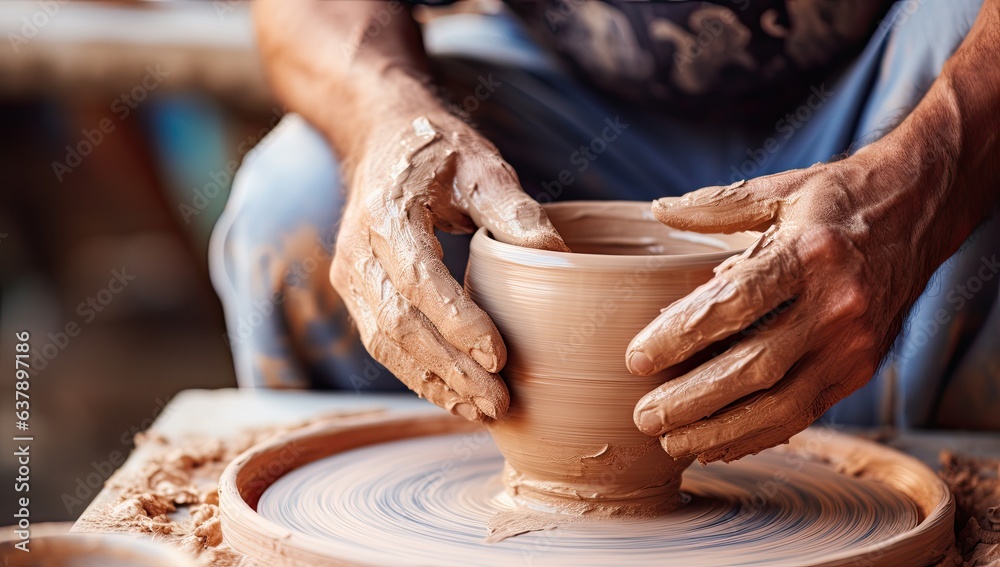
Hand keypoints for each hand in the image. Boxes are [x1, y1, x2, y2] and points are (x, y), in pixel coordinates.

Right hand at [331, 107, 567, 421]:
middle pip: (400, 322)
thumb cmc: (439, 153)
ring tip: (482, 410)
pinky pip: (382, 343)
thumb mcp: (482, 166)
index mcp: (388, 211)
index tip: (499, 355)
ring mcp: (350, 274)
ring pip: (386, 343)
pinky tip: (455, 397)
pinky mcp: (355, 293)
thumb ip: (515, 211)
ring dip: (434, 381)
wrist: (383, 140)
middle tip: (500, 402)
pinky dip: (418, 375)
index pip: (419, 278)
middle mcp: (358, 249)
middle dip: (450, 368)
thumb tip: (559, 257)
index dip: (457, 322)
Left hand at [626, 159, 934, 462]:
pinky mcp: (861, 369)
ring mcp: (854, 343)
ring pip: (781, 404)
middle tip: (643, 415)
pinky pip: (805, 413)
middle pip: (755, 366)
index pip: (736, 302)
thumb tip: (655, 210)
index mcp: (809, 253)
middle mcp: (837, 304)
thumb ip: (715, 206)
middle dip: (693, 399)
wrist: (920, 211)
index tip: (636, 359)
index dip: (683, 334)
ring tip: (671, 443)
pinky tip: (716, 444)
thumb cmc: (839, 200)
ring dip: (720, 430)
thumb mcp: (780, 191)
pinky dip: (757, 435)